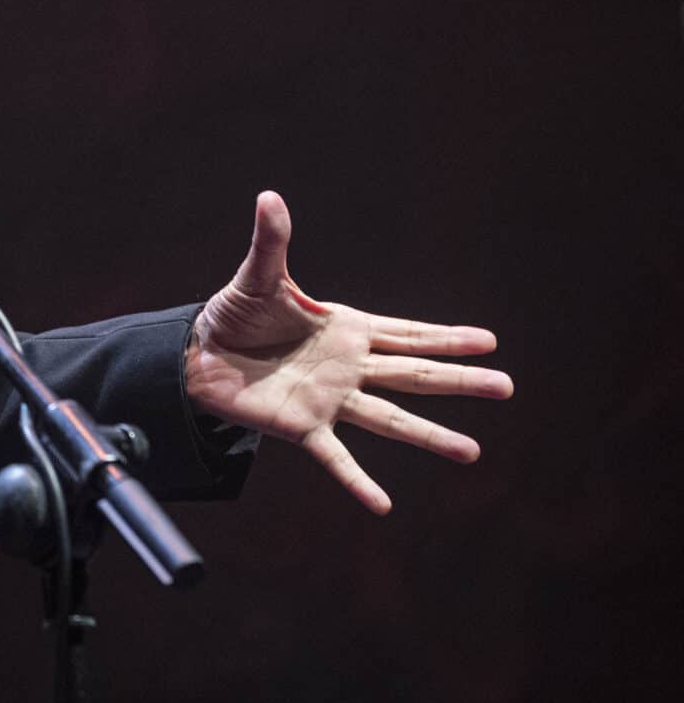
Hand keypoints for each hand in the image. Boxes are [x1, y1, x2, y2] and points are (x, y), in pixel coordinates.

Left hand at [185, 192, 512, 513]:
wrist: (196, 355)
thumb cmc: (232, 315)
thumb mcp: (257, 277)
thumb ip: (272, 242)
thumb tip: (269, 197)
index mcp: (345, 330)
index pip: (406, 333)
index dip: (446, 337)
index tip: (489, 342)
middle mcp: (347, 368)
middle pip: (414, 375)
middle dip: (460, 380)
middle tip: (507, 387)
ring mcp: (329, 400)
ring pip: (390, 420)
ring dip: (430, 436)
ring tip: (472, 453)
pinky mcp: (301, 427)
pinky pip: (335, 458)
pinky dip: (358, 482)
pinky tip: (383, 506)